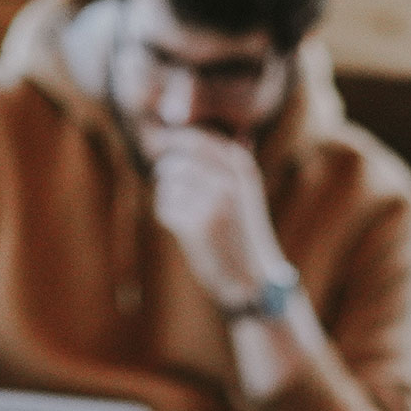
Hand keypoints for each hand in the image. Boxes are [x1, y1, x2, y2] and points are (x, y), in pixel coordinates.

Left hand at [143, 126, 287, 310]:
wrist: (251, 278)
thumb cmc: (241, 232)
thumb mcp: (244, 191)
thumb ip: (226, 161)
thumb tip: (194, 133)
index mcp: (243, 168)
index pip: (198, 139)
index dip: (173, 139)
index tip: (159, 144)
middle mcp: (229, 180)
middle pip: (177, 160)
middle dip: (167, 170)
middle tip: (167, 180)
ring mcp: (213, 202)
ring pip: (168, 184)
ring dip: (169, 196)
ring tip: (186, 212)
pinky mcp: (196, 225)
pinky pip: (164, 207)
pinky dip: (168, 216)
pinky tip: (185, 229)